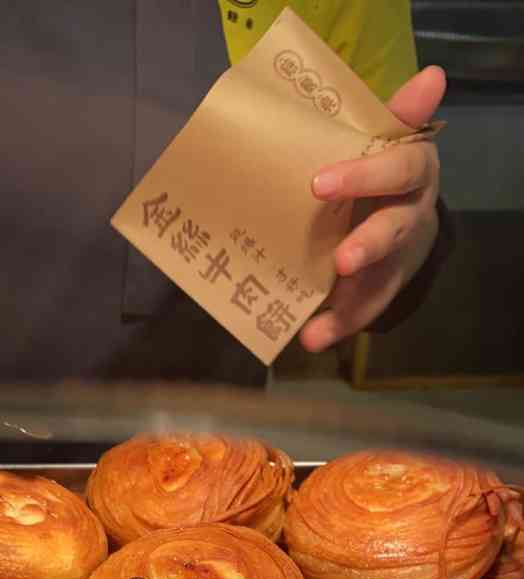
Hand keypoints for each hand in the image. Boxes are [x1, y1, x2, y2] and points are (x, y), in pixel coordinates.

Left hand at [300, 65, 445, 352]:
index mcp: (412, 172)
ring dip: (351, 303)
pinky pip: (362, 311)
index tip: (318, 183)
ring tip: (318, 326)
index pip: (399, 168)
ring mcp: (395, 258)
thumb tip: (432, 76)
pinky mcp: (380, 289)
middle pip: (393, 233)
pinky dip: (338, 327)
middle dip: (367, 247)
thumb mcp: (385, 138)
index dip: (363, 176)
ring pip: (379, 281)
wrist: (399, 212)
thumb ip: (397, 115)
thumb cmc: (379, 167)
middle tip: (341, 260)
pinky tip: (311, 338)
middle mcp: (409, 217)